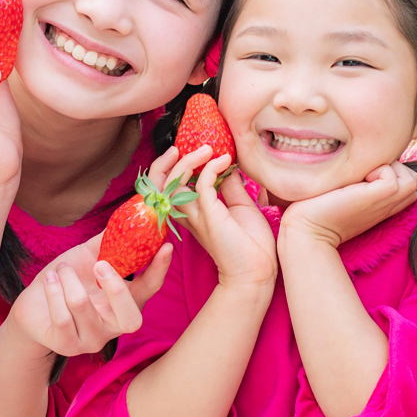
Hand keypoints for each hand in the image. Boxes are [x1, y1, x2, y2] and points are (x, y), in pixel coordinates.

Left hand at [8, 234, 171, 357]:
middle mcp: (113, 326)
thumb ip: (108, 242)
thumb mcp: (88, 258)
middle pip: (131, 318)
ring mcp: (91, 339)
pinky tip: (50, 281)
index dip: (159, 269)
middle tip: (100, 265)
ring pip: (82, 306)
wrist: (32, 307)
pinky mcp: (66, 346)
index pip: (149, 290)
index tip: (165, 246)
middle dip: (115, 289)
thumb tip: (126, 216)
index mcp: (125, 303)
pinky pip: (61, 317)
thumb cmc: (66, 281)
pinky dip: (53, 290)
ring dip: (68, 278)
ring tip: (61, 269)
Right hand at [148, 146, 277, 291]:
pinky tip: (224, 161)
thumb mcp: (239, 206)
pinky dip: (211, 168)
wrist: (258, 270)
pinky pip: (201, 184)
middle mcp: (188, 215)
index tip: (189, 151)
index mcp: (192, 214)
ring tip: (207, 148)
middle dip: (163, 163)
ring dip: (187, 161)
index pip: (167, 188)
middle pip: (158, 186)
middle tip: (181, 146)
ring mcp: (196, 216)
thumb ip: (229, 187)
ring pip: (172, 184)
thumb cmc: (250, 243)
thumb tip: (228, 166)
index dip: (170, 168)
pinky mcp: (209, 216)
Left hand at [280, 162, 416, 249]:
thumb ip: (359, 177)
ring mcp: (385, 203)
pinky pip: (393, 176)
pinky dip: (378, 170)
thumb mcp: (344, 189)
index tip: (364, 173)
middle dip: (393, 168)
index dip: (390, 170)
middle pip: (413, 179)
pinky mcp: (379, 198)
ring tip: (363, 176)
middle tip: (365, 173)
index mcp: (382, 203)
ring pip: (412, 178)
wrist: (306, 229)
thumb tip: (361, 151)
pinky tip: (356, 181)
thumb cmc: (316, 207)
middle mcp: (388, 205)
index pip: (406, 181)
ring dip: (389, 168)